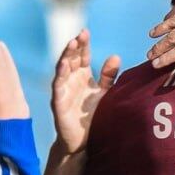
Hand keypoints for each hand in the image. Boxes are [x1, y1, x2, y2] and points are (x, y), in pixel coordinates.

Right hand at [52, 31, 120, 153]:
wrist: (84, 143)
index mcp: (82, 76)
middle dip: (75, 46)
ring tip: (72, 44)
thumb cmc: (93, 116)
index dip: (83, 44)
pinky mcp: (58, 101)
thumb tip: (115, 56)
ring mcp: (63, 89)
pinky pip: (58, 85)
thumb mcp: (104, 94)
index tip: (85, 31)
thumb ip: (108, 76)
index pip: (82, 56)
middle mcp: (71, 80)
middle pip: (71, 58)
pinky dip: (60, 74)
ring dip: (66, 55)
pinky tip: (63, 65)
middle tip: (81, 34)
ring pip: (63, 68)